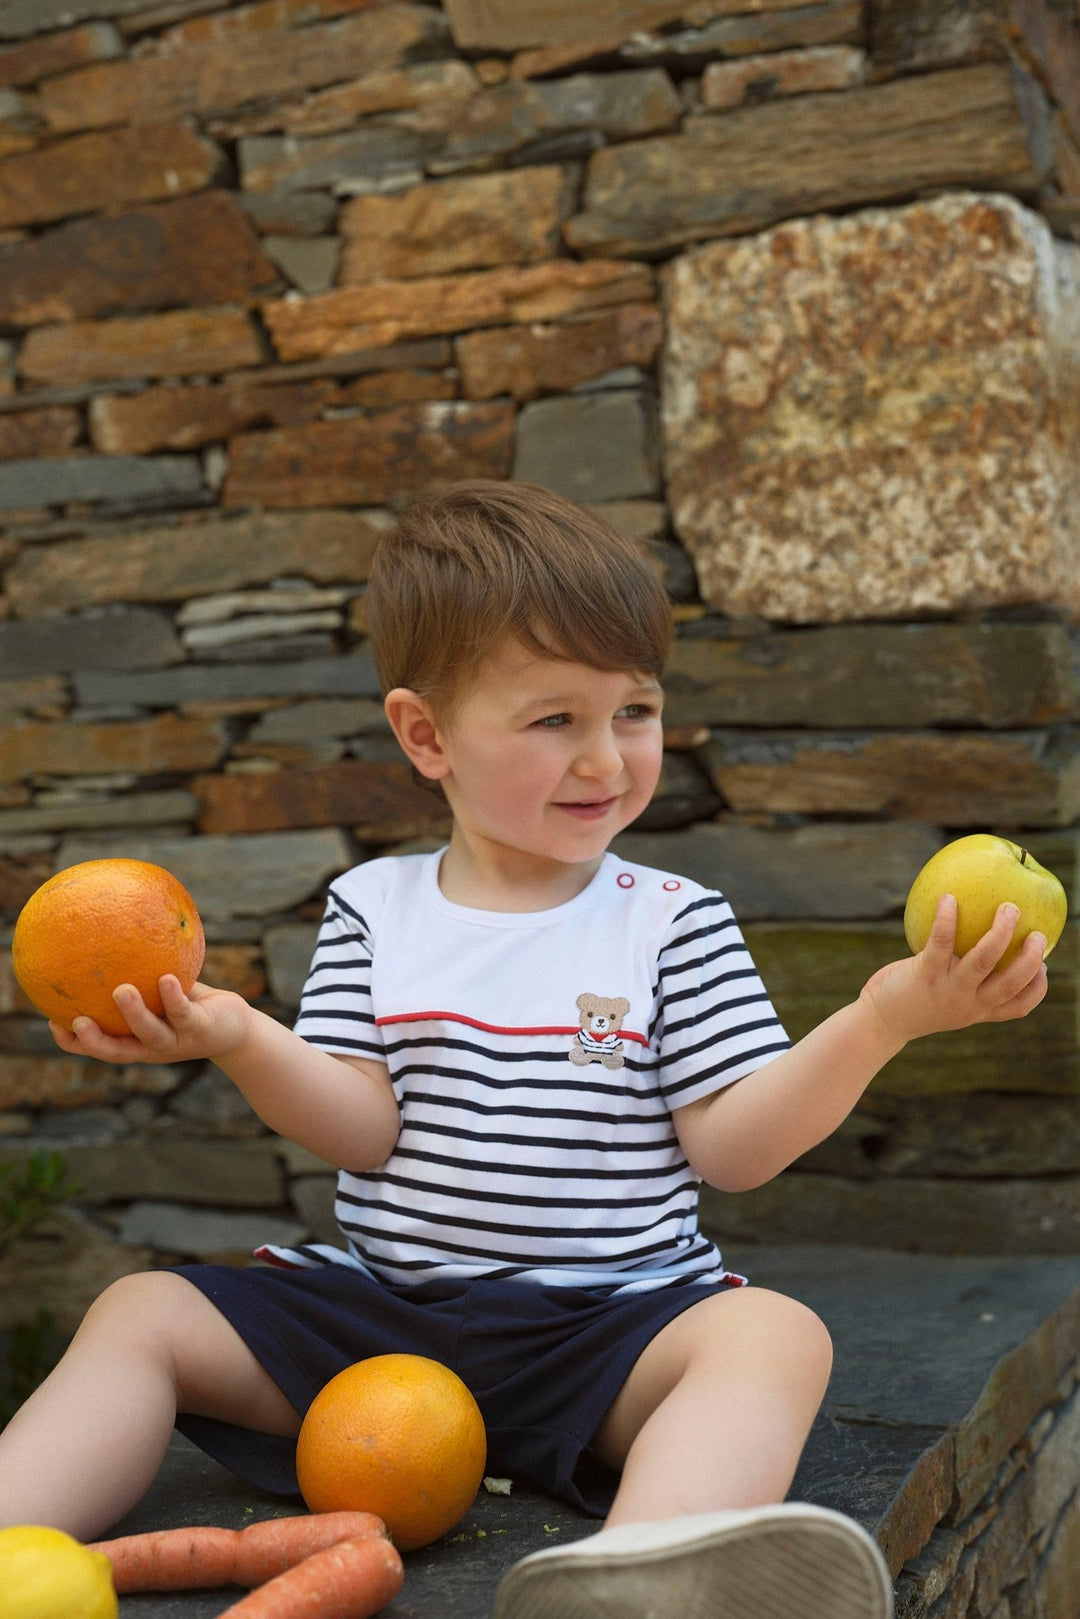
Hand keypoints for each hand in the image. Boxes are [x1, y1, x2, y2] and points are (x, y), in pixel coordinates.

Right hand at [48, 976, 252, 1065]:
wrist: (236, 1028)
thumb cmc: (190, 1005)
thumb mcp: (161, 991)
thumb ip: (137, 974)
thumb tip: (107, 936)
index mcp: (136, 1041)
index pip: (101, 1046)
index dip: (75, 1042)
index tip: (53, 1022)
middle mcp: (152, 1047)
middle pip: (118, 1051)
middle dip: (95, 1041)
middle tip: (76, 1020)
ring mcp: (177, 1041)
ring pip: (151, 1033)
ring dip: (135, 1014)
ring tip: (121, 990)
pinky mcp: (200, 1030)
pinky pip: (184, 1012)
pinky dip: (173, 997)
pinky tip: (165, 977)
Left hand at [860, 894, 1048, 1044]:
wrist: (880, 1020)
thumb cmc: (915, 1002)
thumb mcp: (947, 998)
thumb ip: (966, 981)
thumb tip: (982, 941)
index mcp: (977, 1010)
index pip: (1017, 1007)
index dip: (1036, 989)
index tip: (1046, 968)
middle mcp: (967, 1004)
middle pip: (1010, 983)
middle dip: (1030, 958)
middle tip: (1039, 933)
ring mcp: (947, 990)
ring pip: (983, 961)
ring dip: (1000, 933)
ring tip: (1009, 908)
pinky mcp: (924, 975)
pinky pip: (940, 942)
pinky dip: (947, 919)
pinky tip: (948, 897)